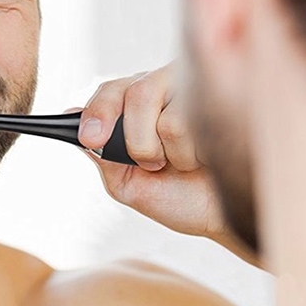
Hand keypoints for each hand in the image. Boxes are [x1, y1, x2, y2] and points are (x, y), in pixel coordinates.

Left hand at [77, 62, 258, 265]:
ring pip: (159, 108)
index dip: (97, 113)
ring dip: (168, 152)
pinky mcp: (221, 94)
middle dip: (135, 141)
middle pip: (131, 91)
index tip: (90, 139)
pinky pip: (186, 118)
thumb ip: (104, 157)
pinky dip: (192, 152)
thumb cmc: (183, 199)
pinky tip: (208, 156)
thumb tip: (75, 121)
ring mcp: (193, 88)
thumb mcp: (131, 186)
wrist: (231, 217)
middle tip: (152, 164)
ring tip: (187, 162)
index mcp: (138, 106)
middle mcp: (163, 89)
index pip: (109, 91)